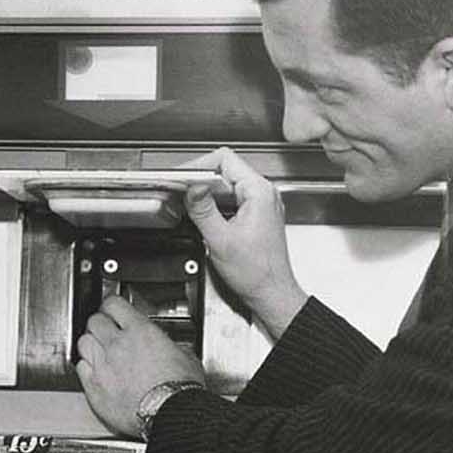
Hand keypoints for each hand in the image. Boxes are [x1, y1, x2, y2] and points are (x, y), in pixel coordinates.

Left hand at [75, 295, 204, 436]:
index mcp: (140, 331)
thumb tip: (169, 347)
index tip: (113, 310)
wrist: (171, 414)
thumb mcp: (184, 356)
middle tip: (106, 330)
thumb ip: (169, 345)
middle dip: (100, 324)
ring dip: (91, 344)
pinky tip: (94, 371)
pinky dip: (85, 367)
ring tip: (99, 350)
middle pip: (94, 321)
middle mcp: (117, 345)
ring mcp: (103, 366)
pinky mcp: (94, 388)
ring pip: (83, 342)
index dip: (112, 305)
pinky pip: (80, 368)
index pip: (113, 304)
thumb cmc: (179, 389)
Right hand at [183, 147, 308, 339]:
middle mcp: (263, 193)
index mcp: (258, 192)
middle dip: (200, 180)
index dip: (199, 166)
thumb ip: (203, 210)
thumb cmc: (256, 272)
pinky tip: (205, 216)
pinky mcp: (255, 215)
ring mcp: (260, 204)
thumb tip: (191, 187)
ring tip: (190, 205)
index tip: (183, 179)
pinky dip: (215, 204)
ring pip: (226, 184)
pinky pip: (231, 199)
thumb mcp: (221, 240)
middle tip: (181, 192)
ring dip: (206, 193)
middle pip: (224, 170)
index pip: (224, 159)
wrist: (271, 293)